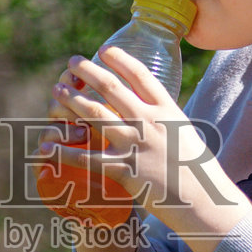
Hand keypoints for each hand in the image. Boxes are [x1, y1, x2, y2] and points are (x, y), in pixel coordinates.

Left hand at [43, 46, 248, 251]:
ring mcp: (135, 144)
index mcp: (168, 110)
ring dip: (71, 100)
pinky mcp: (124, 170)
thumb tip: (150, 108)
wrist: (203, 202)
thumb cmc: (198, 170)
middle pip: (112, 88)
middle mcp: (150, 122)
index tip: (104, 50)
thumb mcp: (184, 134)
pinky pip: (87, 157)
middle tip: (72, 64)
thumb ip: (164, 119)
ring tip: (57, 91)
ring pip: (95, 114)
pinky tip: (47, 145)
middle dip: (88, 72)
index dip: (120, 59)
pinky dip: (64, 151)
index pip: (141, 75)